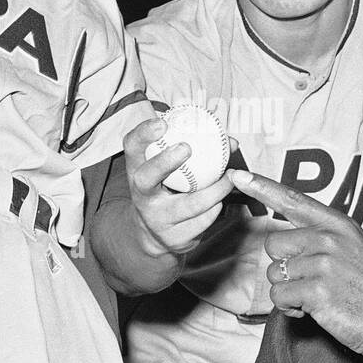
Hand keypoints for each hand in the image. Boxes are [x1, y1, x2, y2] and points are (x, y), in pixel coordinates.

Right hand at [122, 118, 236, 258]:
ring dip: (214, 190)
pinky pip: (202, 222)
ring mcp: (156, 219)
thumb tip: (230, 142)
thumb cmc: (167, 190)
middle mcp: (142, 195)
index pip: (132, 146)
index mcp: (138, 170)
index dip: (144, 133)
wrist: (155, 234)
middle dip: (165, 162)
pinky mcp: (174, 238)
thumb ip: (192, 151)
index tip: (163, 123)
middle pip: (146, 177)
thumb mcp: (168, 169)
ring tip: (230, 177)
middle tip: (186, 148)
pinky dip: (215, 210)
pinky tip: (221, 202)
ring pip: (187, 205)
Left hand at [231, 169, 362, 362]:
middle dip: (283, 267)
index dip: (261, 187)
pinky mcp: (316, 290)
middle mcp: (329, 238)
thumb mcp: (354, 251)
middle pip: (273, 244)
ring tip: (319, 299)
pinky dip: (291, 309)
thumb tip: (286, 244)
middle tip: (310, 282)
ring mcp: (322, 263)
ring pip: (273, 274)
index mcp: (337, 224)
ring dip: (288, 292)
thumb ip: (323, 240)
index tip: (236, 175)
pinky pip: (279, 297)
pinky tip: (316, 311)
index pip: (292, 200)